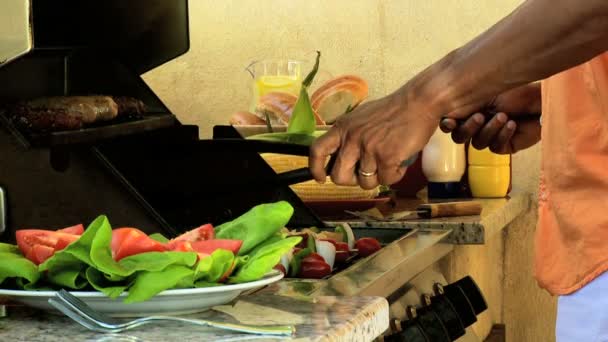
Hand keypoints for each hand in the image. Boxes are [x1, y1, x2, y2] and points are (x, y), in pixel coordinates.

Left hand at [309, 88, 438, 188]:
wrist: (419, 102)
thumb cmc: (393, 110)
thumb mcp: (361, 118)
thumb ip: (349, 135)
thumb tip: (341, 158)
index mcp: (343, 127)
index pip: (317, 150)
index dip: (315, 168)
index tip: (321, 179)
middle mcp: (352, 138)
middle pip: (339, 176)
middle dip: (351, 181)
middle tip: (364, 174)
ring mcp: (368, 148)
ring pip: (365, 183)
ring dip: (378, 178)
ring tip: (388, 162)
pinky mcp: (387, 157)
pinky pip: (386, 180)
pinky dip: (395, 175)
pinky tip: (400, 161)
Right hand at [439, 84, 541, 153]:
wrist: (541, 99)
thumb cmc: (515, 90)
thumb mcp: (486, 90)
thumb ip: (465, 99)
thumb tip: (446, 101)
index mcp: (468, 112)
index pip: (449, 124)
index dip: (447, 125)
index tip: (450, 121)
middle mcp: (476, 126)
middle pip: (459, 137)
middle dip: (468, 128)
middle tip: (479, 116)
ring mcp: (490, 138)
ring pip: (477, 144)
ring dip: (489, 130)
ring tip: (503, 116)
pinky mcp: (504, 146)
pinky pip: (494, 147)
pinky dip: (502, 135)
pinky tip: (512, 124)